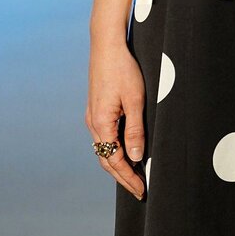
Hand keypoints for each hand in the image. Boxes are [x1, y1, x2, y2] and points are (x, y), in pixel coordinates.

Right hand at [85, 40, 146, 199]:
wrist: (106, 45)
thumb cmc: (123, 69)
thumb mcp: (135, 100)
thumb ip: (135, 130)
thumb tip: (136, 158)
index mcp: (101, 123)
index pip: (115, 160)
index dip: (129, 177)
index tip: (142, 190)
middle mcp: (93, 123)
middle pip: (106, 159)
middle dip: (122, 176)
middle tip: (139, 190)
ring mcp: (92, 116)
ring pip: (103, 149)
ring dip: (117, 164)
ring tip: (133, 175)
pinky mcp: (96, 108)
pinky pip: (103, 137)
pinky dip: (113, 149)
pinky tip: (124, 150)